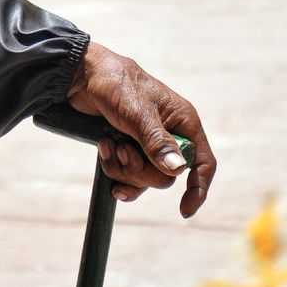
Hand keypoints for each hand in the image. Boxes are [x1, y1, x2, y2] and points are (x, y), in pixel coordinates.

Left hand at [67, 42, 215, 216]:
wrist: (84, 76)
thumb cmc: (116, 84)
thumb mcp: (137, 112)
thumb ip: (157, 142)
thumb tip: (177, 169)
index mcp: (182, 121)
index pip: (202, 161)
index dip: (198, 187)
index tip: (183, 210)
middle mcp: (169, 134)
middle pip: (167, 176)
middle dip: (141, 170)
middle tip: (122, 150)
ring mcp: (148, 143)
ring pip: (145, 178)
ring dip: (123, 168)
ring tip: (108, 146)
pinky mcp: (130, 147)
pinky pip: (129, 176)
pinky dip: (115, 170)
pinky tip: (103, 154)